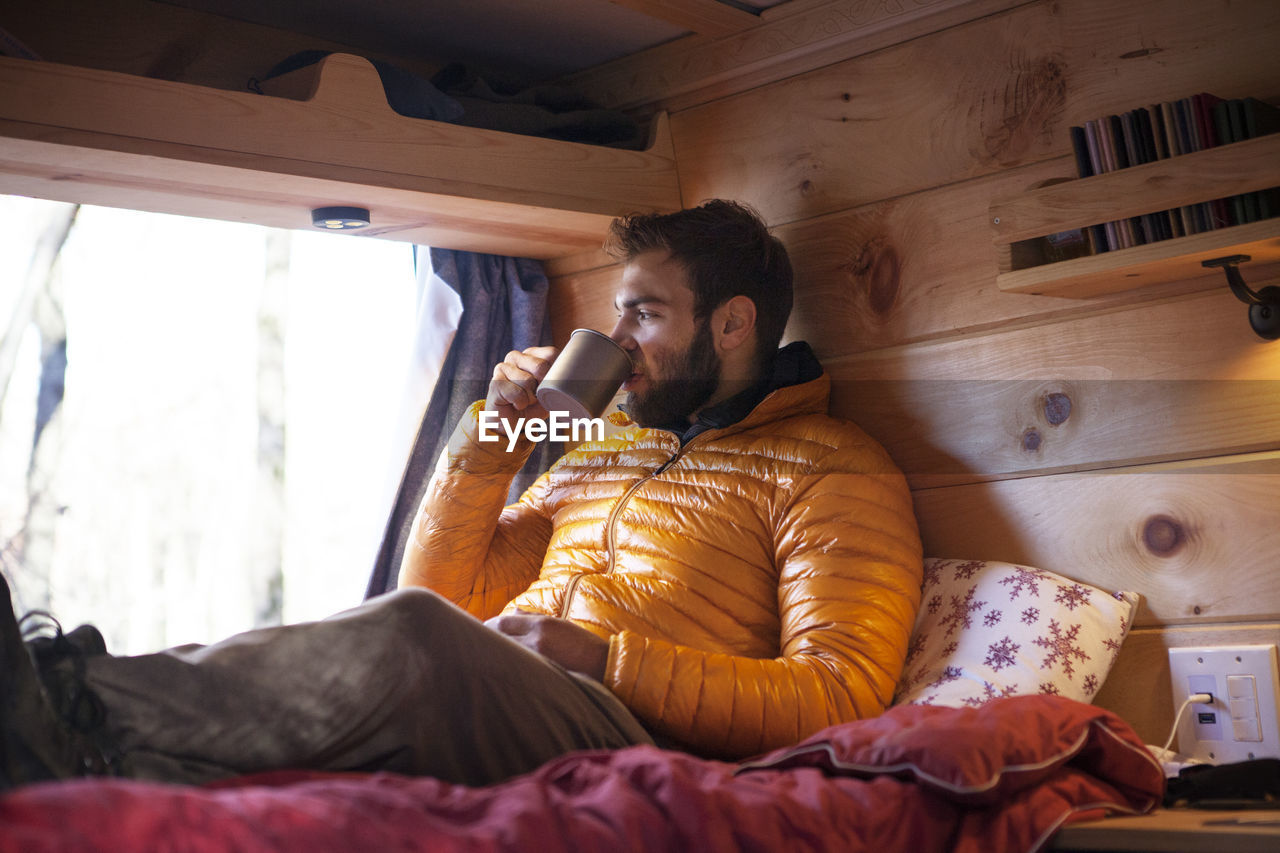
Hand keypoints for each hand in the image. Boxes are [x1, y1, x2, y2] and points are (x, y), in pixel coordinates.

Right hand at [485, 346, 556, 429]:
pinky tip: (515, 404)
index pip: (551, 354)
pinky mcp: (495, 382)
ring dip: (530, 398)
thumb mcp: (551, 391)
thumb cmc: (533, 405)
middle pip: (540, 366)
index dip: (555, 373)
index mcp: (531, 354)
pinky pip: (518, 394)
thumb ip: (558, 379)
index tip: (550, 386)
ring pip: (528, 381)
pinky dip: (520, 404)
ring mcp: (503, 367)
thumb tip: (568, 376)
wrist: (513, 423)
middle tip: (536, 396)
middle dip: (542, 387)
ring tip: (524, 400)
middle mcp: (516, 356)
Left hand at [486, 610, 608, 681]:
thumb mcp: (561, 625)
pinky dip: (506, 668)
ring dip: (493, 655)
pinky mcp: (540, 677)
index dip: (489, 626)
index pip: (504, 622)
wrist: (605, 667)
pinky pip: (515, 670)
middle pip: (499, 637)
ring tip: (483, 658)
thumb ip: (534, 619)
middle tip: (475, 644)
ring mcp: (537, 660)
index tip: (482, 630)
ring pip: (504, 654)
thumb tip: (512, 613)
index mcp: (542, 625)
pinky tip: (500, 673)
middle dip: (486, 640)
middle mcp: (536, 640)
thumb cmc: (583, 646)